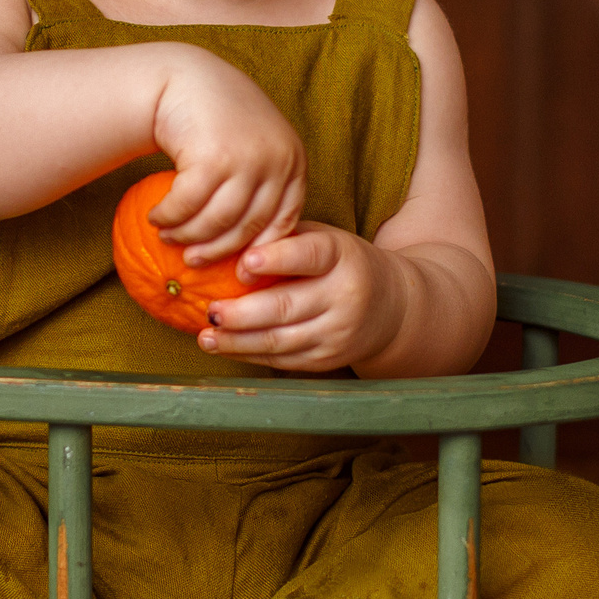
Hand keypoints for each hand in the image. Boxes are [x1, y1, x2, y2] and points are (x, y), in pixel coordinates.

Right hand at [146, 52, 307, 266]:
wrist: (186, 77)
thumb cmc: (219, 119)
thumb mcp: (256, 150)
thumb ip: (261, 188)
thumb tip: (253, 252)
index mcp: (294, 162)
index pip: (282, 223)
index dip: (259, 252)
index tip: (237, 272)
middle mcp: (278, 161)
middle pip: (249, 228)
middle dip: (217, 251)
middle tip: (193, 261)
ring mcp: (247, 159)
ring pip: (217, 221)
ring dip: (187, 235)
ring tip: (168, 236)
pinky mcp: (213, 157)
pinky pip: (188, 204)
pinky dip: (169, 216)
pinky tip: (157, 217)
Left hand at [197, 223, 404, 371]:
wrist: (391, 306)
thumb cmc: (340, 263)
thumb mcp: (324, 239)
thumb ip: (283, 238)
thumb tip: (225, 243)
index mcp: (341, 256)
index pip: (310, 255)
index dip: (277, 259)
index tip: (244, 263)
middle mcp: (343, 296)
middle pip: (286, 307)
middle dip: (242, 313)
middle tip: (211, 311)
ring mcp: (337, 332)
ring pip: (279, 340)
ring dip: (237, 341)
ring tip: (207, 336)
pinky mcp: (327, 359)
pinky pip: (282, 360)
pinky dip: (248, 355)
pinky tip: (224, 347)